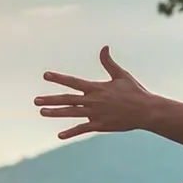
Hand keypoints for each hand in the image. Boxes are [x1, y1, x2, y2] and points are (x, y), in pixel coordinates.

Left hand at [35, 47, 155, 139]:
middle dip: (50, 99)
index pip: (73, 82)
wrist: (146, 111)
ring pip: (71, 113)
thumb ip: (108, 62)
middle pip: (67, 99)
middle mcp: (93, 100)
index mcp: (96, 88)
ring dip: (55, 113)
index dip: (59, 78)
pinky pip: (82, 129)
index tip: (46, 75)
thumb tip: (104, 47)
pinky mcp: (99, 125)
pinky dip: (71, 132)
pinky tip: (60, 136)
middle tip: (35, 100)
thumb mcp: (121, 75)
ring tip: (41, 112)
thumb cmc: (134, 92)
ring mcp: (95, 114)